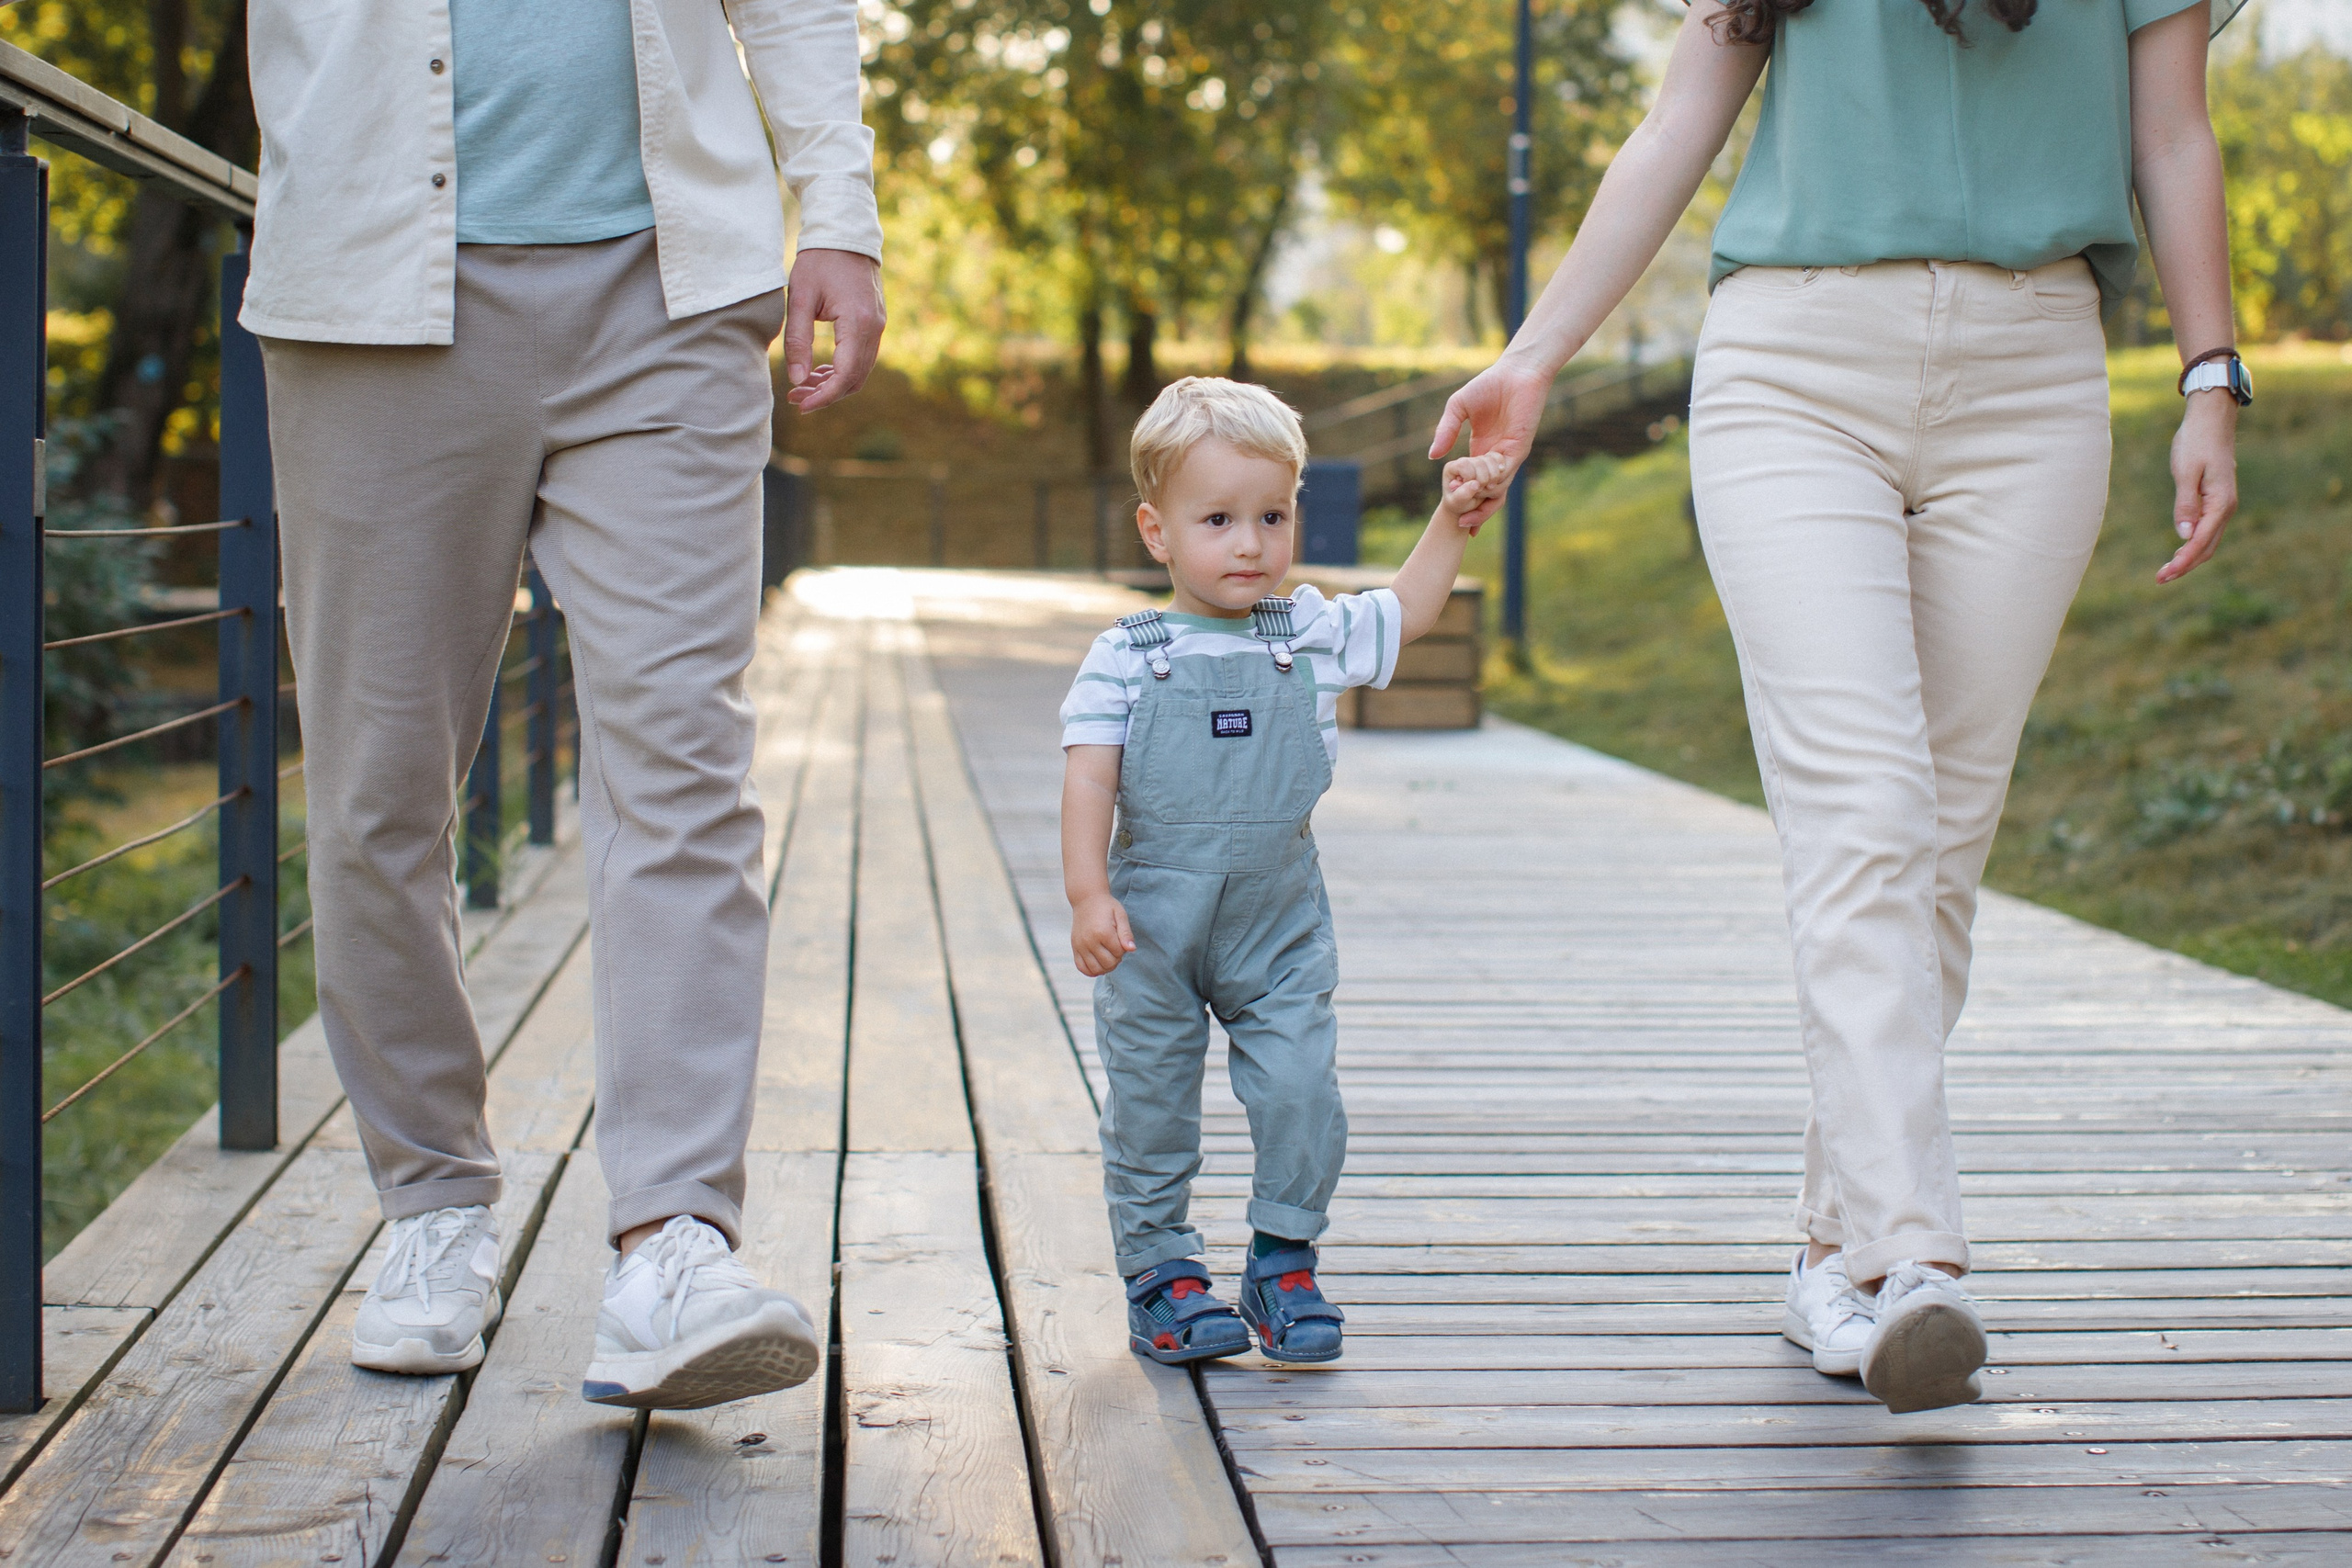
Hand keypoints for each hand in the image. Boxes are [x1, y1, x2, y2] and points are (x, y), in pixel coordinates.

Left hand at [783, 248, 885, 412]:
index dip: (823, 397)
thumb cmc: (819, 261)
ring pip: (860, 371)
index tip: (800, 405)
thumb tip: (796, 380)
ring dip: (833, 384)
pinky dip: (842, 369)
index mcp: (857, 322)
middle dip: (826, 394)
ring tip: (803, 385)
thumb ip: (797, 340)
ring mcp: (878, 325)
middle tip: (796, 398)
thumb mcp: (800, 298)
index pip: (845, 376)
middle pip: (855, 379)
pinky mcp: (874, 322)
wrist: (845, 234)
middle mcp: (874, 328)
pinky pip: (862, 357)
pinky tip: (820, 370)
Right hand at [1070, 892, 1134, 977]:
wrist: (1086, 899)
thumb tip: (1132, 949)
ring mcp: (1080, 945)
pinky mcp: (1075, 947)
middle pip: (1108, 963)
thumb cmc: (1106, 907)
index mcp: (1103, 932)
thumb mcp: (1120, 915)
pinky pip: (1081, 967)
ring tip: (1108, 958)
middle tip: (1116, 950)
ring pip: (1095, 969)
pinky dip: (1091, 971)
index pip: (1118, 953)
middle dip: (1116, 960)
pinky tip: (1098, 964)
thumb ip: (1126, 933)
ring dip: (1105, 968)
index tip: (1121, 941)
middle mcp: (1090, 941)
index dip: (1123, 950)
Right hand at [1428, 353, 1552, 530]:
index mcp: (1481, 450)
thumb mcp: (1458, 408)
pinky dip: (1491, 481)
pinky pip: (1505, 473)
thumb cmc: (1489, 385)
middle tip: (1461, 523)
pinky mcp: (1519, 449)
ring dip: (1480, 496)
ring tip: (1465, 504)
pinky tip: (1478, 483)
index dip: (1464, 499)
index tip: (1453, 513)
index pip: (1473, 483)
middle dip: (1476, 511)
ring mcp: (1509, 455)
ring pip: (1496, 488)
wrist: (1517, 373)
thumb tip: (1432, 456)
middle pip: (1487, 494)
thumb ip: (1445, 431)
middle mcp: (1496, 458)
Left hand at [2157, 390, 2238, 583]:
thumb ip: (2185, 504)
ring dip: (2189, 558)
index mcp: (2220, 503)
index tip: (2164, 575)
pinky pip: (2206, 530)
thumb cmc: (2196, 442)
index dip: (2183, 562)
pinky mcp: (2215, 501)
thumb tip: (2184, 535)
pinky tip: (2178, 550)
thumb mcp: (2186, 471)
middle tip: (2159, 579)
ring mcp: (2222, 505)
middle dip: (2185, 566)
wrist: (2211, 420)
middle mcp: (2225, 508)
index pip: (2201, 542)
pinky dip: (2193, 545)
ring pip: (2208, 541)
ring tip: (2165, 572)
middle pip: (2207, 547)